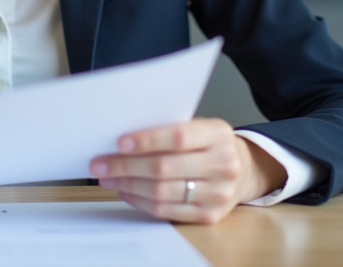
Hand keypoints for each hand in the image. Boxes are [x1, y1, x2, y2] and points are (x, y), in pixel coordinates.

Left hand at [89, 118, 286, 223]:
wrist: (243, 169)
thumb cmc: (209, 143)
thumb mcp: (198, 126)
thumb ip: (168, 129)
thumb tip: (121, 139)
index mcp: (218, 134)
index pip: (178, 137)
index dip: (146, 140)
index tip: (119, 142)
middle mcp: (223, 164)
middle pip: (164, 168)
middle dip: (125, 166)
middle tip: (99, 164)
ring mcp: (218, 193)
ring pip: (162, 192)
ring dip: (128, 185)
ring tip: (107, 178)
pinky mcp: (210, 215)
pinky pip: (166, 211)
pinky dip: (140, 201)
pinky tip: (126, 191)